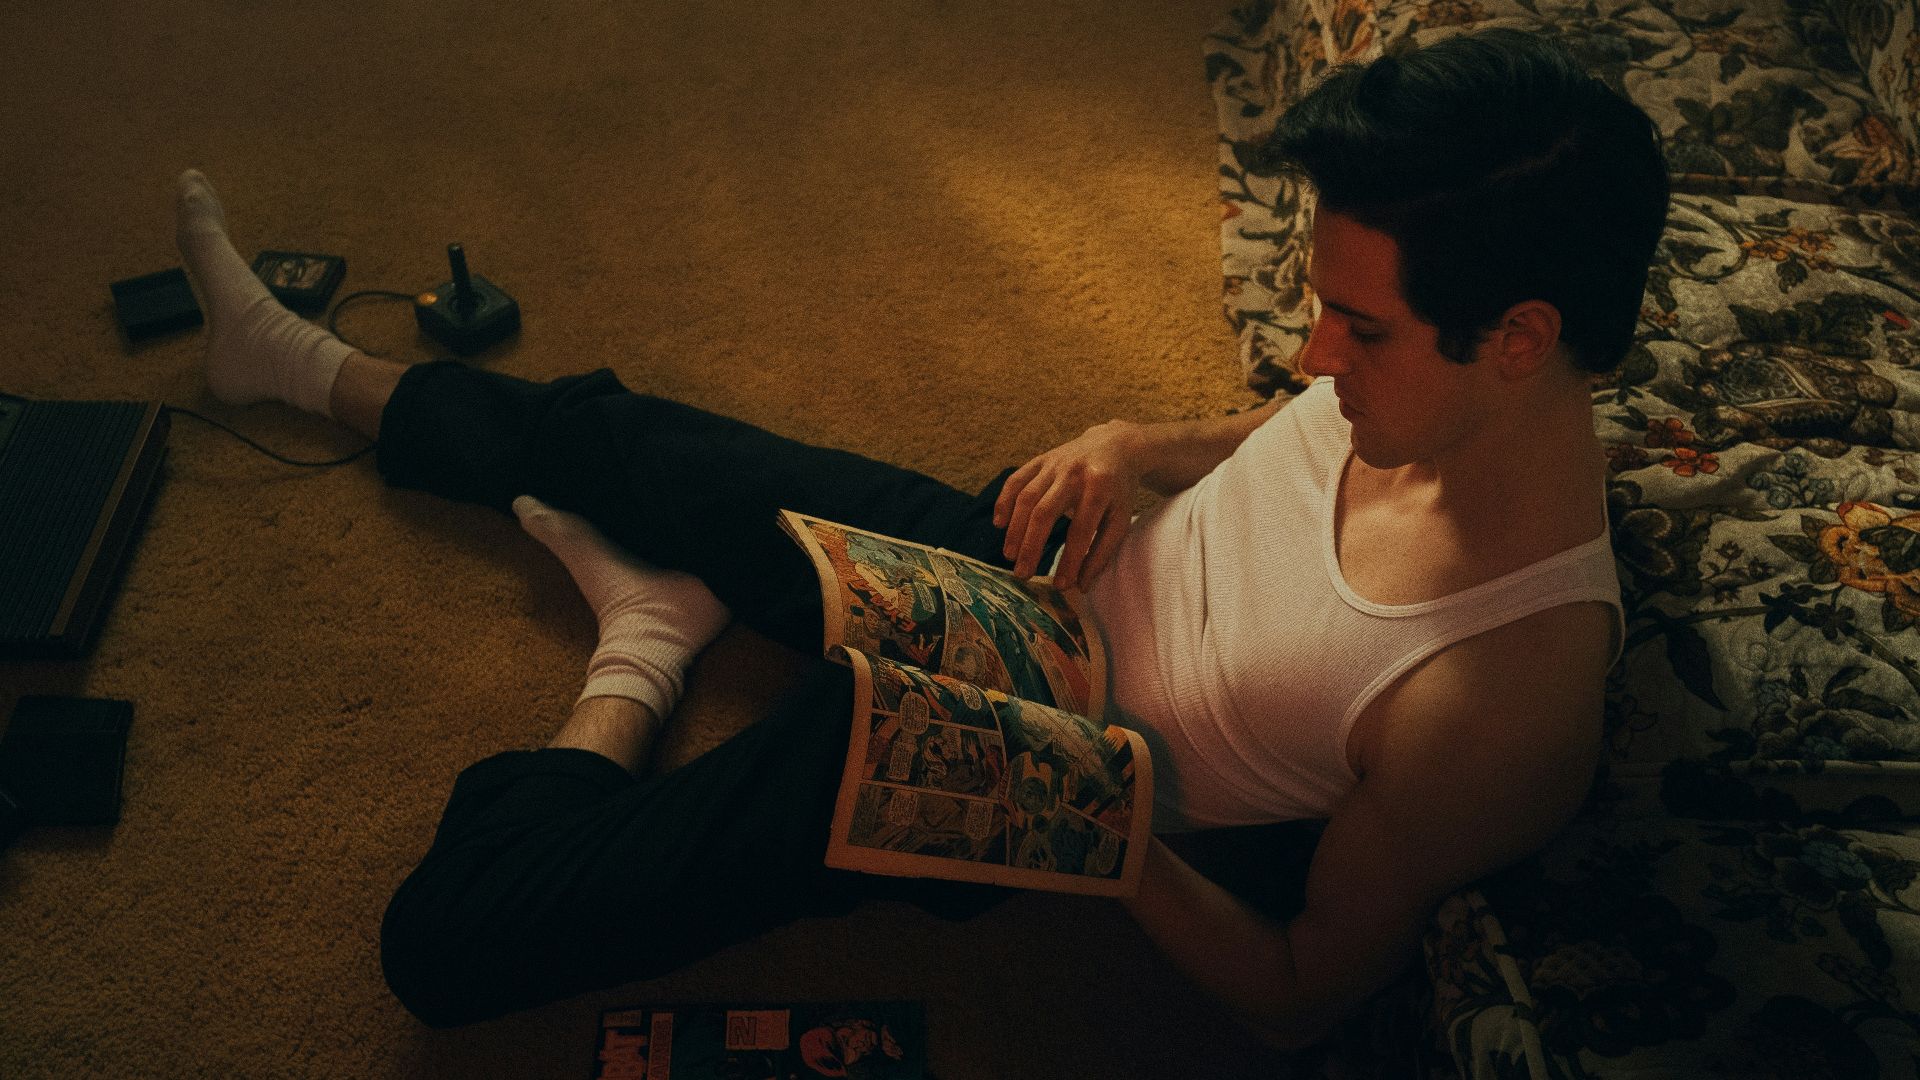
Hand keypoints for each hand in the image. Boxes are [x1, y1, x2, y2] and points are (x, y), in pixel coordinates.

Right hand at [992, 420, 1143, 589]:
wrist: (1115, 445)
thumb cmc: (1117, 491)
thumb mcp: (1120, 518)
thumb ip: (1102, 551)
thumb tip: (1082, 585)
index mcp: (1099, 488)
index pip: (1080, 530)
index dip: (1070, 560)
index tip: (1061, 585)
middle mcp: (1074, 473)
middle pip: (1045, 512)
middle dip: (1031, 546)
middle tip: (1022, 574)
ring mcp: (1054, 464)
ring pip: (1026, 497)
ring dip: (1015, 529)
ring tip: (1010, 556)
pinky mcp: (1040, 460)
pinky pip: (1016, 479)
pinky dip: (1004, 501)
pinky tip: (999, 524)